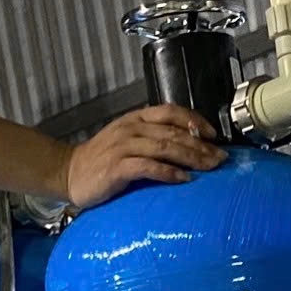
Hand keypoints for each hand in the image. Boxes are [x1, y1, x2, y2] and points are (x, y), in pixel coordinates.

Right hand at [63, 105, 225, 207]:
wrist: (70, 172)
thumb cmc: (101, 160)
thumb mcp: (127, 140)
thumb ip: (152, 139)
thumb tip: (186, 146)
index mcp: (136, 119)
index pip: (171, 111)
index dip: (195, 121)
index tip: (214, 135)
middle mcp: (131, 128)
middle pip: (173, 131)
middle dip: (201, 145)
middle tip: (221, 158)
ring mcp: (123, 146)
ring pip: (165, 147)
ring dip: (191, 157)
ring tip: (210, 167)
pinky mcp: (117, 167)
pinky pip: (148, 167)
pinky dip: (169, 172)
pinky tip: (184, 178)